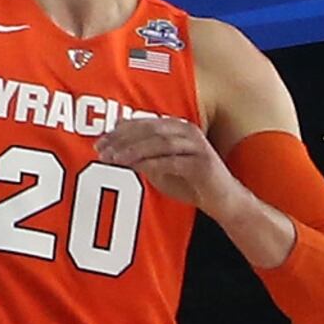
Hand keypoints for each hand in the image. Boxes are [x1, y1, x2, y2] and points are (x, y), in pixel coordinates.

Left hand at [95, 114, 239, 210]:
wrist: (222, 200)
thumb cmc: (191, 183)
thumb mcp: (162, 166)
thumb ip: (144, 156)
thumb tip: (116, 150)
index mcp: (177, 127)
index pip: (145, 123)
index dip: (120, 130)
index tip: (101, 140)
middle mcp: (187, 131)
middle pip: (150, 129)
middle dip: (123, 139)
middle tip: (102, 149)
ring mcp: (196, 146)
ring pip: (159, 142)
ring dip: (133, 150)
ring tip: (114, 159)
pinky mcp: (202, 163)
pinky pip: (171, 160)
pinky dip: (151, 163)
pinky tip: (135, 168)